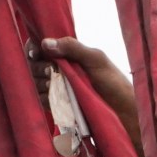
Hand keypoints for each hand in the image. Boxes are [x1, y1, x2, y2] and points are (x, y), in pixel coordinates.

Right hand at [38, 38, 139, 153]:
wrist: (122, 114)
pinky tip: (55, 97)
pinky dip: (44, 97)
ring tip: (55, 85)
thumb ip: (72, 48)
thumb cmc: (114, 83)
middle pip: (34, 63)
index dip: (34, 47)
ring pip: (34, 82)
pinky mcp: (57, 105)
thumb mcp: (95, 59)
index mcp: (69, 54)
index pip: (42, 45)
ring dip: (40, 82)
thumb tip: (45, 42)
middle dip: (37, 66)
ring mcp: (57, 87)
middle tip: (49, 71)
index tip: (36, 53)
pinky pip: (40, 99)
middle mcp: (60, 68)